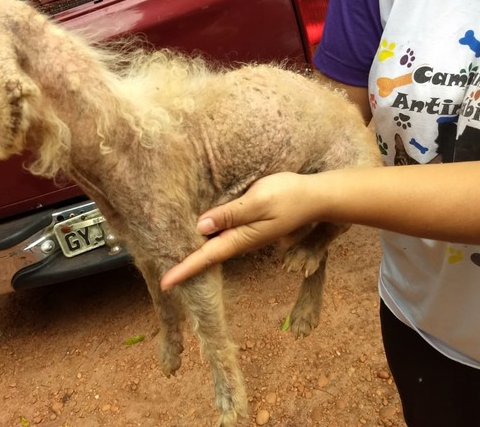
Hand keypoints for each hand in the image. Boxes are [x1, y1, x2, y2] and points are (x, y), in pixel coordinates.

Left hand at [161, 172, 318, 289]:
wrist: (317, 197)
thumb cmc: (288, 196)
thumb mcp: (258, 201)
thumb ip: (230, 214)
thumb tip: (201, 226)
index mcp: (240, 238)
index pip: (206, 257)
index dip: (184, 269)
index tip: (165, 284)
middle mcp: (241, 241)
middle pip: (207, 256)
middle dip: (185, 266)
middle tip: (162, 278)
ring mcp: (246, 235)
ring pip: (214, 246)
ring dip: (194, 252)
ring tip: (171, 257)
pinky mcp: (250, 226)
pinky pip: (223, 234)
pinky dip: (208, 237)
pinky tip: (198, 233)